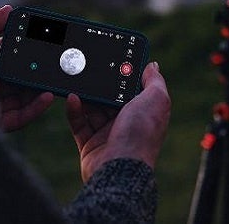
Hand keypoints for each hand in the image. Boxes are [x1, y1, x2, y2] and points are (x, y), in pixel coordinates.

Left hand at [0, 6, 53, 131]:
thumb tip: (9, 10)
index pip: (7, 55)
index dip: (24, 48)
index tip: (42, 40)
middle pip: (18, 78)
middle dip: (37, 70)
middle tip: (54, 61)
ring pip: (22, 98)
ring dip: (40, 89)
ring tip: (55, 79)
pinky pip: (19, 118)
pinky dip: (36, 108)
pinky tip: (48, 96)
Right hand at [66, 62, 170, 182]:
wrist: (119, 169)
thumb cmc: (141, 133)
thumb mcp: (155, 100)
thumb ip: (154, 81)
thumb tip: (153, 65)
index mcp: (144, 112)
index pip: (134, 89)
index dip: (126, 75)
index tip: (115, 59)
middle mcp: (127, 123)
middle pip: (111, 98)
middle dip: (101, 85)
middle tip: (90, 68)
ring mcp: (108, 134)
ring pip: (93, 109)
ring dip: (86, 96)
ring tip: (78, 81)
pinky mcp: (90, 144)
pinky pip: (79, 123)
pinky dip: (75, 110)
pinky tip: (72, 98)